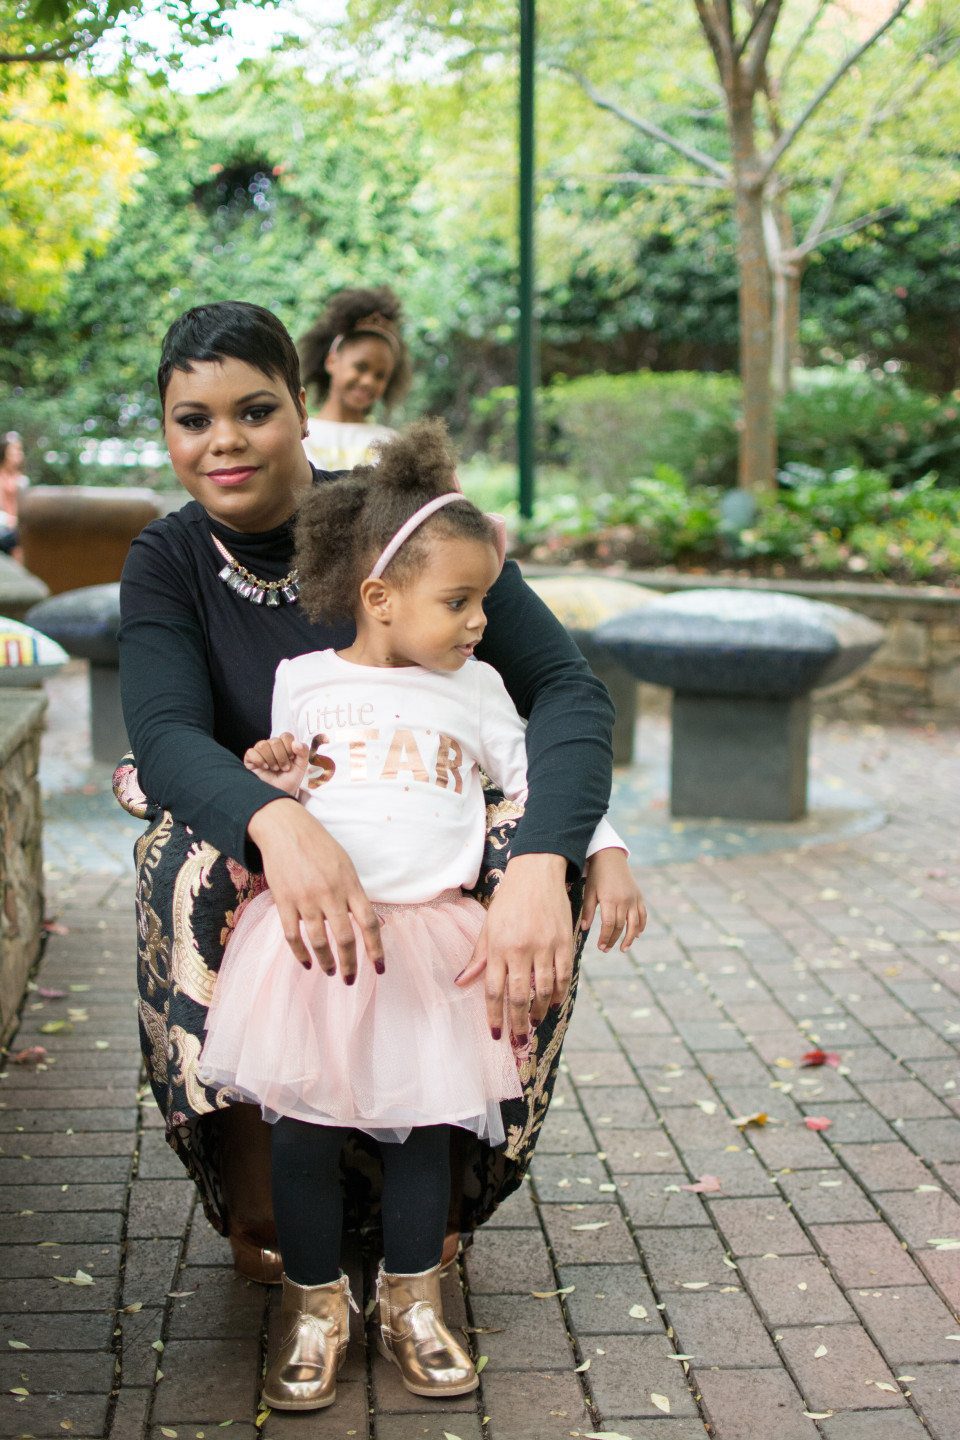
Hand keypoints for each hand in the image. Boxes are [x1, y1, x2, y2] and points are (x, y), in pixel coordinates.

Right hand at [243, 733, 308, 797]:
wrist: (280, 794)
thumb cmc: (289, 780)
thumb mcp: (301, 767)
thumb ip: (303, 752)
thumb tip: (296, 743)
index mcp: (284, 746)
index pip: (286, 736)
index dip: (289, 747)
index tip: (291, 759)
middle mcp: (271, 747)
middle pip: (275, 741)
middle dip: (281, 756)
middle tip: (283, 768)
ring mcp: (260, 752)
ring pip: (263, 745)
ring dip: (271, 759)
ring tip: (274, 769)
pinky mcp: (249, 760)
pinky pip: (251, 752)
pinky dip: (259, 760)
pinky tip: (264, 768)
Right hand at [247, 798, 383, 980]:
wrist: (286, 829)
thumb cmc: (320, 847)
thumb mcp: (346, 866)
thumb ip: (353, 894)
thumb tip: (364, 924)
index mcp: (350, 885)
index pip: (369, 923)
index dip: (376, 949)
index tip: (380, 968)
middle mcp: (330, 894)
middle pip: (344, 938)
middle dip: (349, 964)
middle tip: (350, 979)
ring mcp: (306, 899)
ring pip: (318, 941)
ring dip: (326, 962)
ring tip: (330, 972)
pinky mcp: (285, 901)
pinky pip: (292, 935)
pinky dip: (300, 953)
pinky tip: (307, 963)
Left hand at [456, 853, 570, 1040]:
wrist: (537, 873)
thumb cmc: (509, 901)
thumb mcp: (488, 926)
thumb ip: (478, 957)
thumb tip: (461, 982)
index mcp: (498, 947)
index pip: (494, 990)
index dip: (494, 1016)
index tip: (496, 1035)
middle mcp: (521, 949)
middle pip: (519, 996)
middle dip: (518, 1024)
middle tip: (518, 1042)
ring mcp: (545, 946)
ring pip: (543, 990)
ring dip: (539, 1012)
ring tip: (534, 1024)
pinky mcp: (564, 942)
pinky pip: (564, 976)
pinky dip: (559, 994)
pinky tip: (553, 1005)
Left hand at [581, 848, 646, 951]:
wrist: (610, 857)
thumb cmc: (596, 875)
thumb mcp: (589, 891)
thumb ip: (588, 911)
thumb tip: (584, 929)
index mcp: (610, 899)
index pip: (609, 925)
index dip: (605, 938)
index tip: (600, 946)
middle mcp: (624, 900)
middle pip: (620, 926)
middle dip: (613, 940)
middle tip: (606, 949)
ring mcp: (633, 899)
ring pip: (634, 924)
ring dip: (629, 938)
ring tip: (624, 949)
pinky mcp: (639, 896)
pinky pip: (643, 914)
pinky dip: (641, 925)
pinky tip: (637, 934)